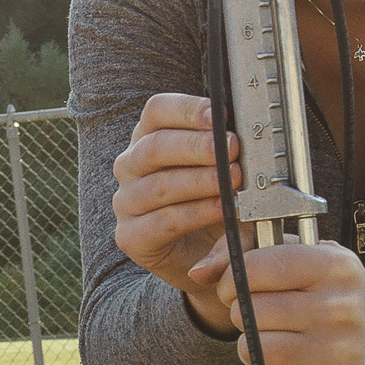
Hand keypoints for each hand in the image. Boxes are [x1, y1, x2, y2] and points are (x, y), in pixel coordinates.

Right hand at [112, 91, 247, 325]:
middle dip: (198, 146)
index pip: (157, 111)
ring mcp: (126, 202)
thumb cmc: (215, 204)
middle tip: (232, 149)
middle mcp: (131, 166)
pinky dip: (196, 214)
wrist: (209, 255)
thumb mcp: (227, 174)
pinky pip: (163, 221)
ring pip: (159, 185)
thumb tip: (238, 136)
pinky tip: (220, 209)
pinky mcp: (130, 236)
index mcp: (149, 137)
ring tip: (233, 180)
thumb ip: (230, 154)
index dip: (187, 109)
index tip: (218, 114)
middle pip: (155, 147)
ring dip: (200, 181)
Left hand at [189, 238, 364, 364]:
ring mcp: (343, 351)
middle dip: (242, 317)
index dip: (231, 281)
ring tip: (267, 344)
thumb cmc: (341, 299)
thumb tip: (200, 272)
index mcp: (334, 266)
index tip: (233, 289)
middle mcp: (341, 306)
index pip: (258, 268)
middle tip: (255, 320)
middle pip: (252, 312)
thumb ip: (257, 255)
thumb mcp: (314, 262)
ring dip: (250, 350)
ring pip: (258, 350)